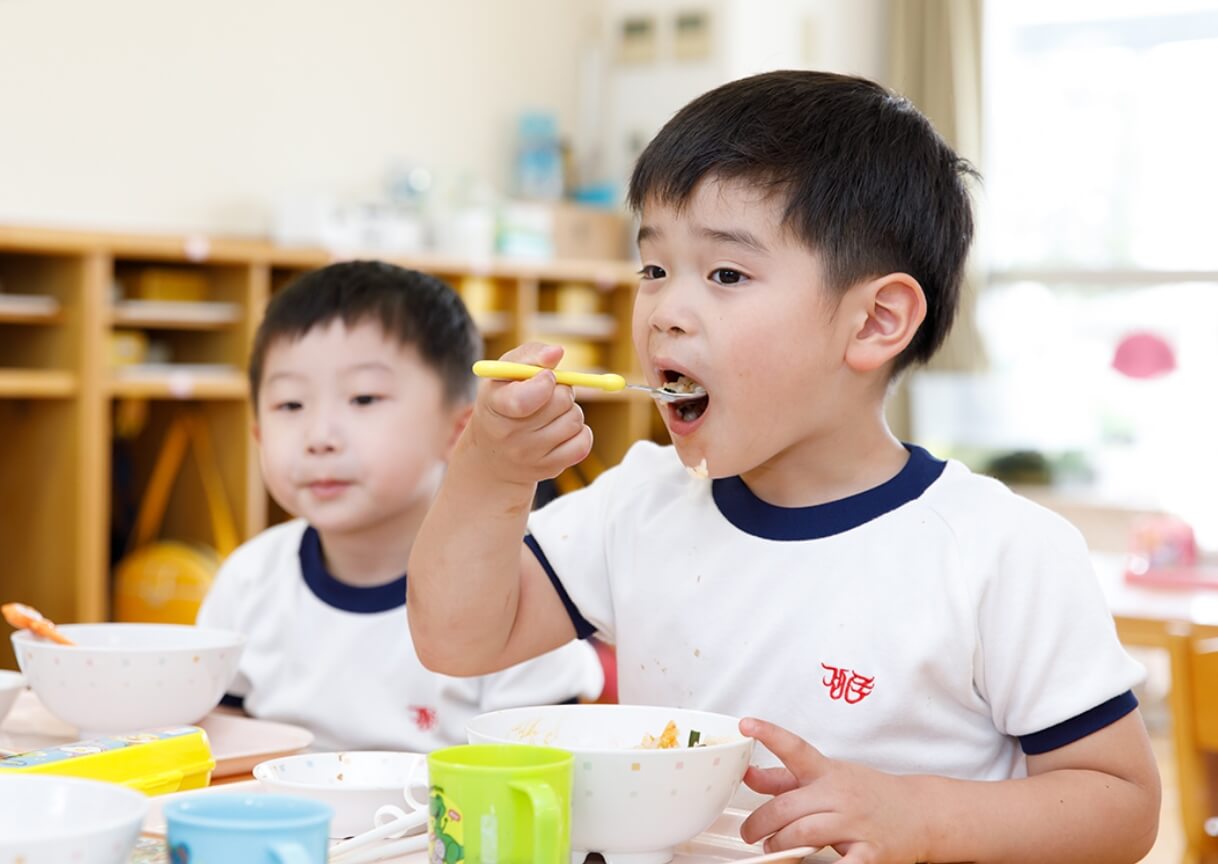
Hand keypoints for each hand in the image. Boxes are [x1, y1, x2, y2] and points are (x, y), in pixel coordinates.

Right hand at [463, 342, 593, 485]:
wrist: (493, 456)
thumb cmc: (503, 401)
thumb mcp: (506, 373)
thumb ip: (531, 355)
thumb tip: (557, 352)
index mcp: (494, 406)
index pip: (525, 399)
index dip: (545, 382)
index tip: (546, 377)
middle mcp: (508, 436)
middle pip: (561, 401)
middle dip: (561, 390)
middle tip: (549, 393)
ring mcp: (529, 456)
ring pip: (575, 420)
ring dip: (570, 410)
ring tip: (552, 414)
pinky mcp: (548, 469)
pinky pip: (583, 442)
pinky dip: (579, 431)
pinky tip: (561, 430)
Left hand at [739, 718, 927, 863]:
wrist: (922, 812)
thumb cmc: (870, 793)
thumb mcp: (827, 776)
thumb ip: (784, 778)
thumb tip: (748, 775)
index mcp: (828, 773)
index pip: (795, 748)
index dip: (769, 733)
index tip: (747, 724)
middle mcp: (840, 794)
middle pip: (788, 806)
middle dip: (760, 822)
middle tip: (750, 833)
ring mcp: (855, 823)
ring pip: (803, 833)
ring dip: (780, 845)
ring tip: (772, 849)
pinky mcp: (870, 853)